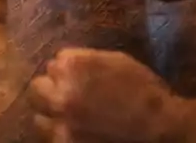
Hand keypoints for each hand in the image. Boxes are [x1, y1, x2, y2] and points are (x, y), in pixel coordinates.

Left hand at [30, 48, 182, 141]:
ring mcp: (60, 123)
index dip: (66, 71)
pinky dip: (59, 134)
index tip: (78, 79)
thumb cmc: (143, 90)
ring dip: (51, 114)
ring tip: (68, 118)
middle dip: (49, 90)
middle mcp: (60, 94)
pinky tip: (75, 131)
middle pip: (36, 88)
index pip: (53, 63)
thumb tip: (62, 63)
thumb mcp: (116, 61)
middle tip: (64, 97)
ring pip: (37, 116)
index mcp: (72, 67)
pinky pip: (51, 137)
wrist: (159, 127)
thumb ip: (85, 59)